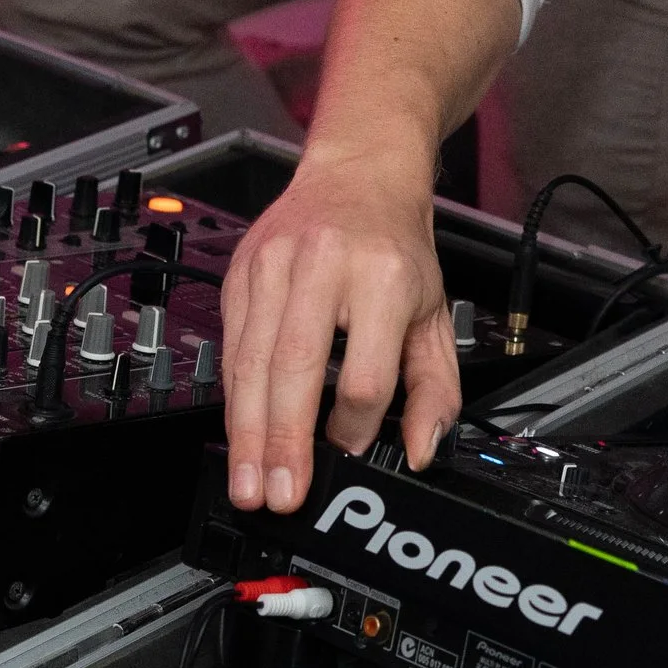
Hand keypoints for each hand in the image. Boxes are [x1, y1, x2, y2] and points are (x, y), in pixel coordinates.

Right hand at [218, 148, 460, 513]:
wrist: (361, 173)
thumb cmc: (396, 246)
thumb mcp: (435, 313)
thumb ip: (435, 388)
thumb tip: (421, 449)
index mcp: (383, 277)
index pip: (363, 374)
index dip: (354, 426)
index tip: (347, 453)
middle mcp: (325, 266)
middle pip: (296, 368)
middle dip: (283, 442)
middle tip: (278, 494)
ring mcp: (275, 264)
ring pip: (253, 361)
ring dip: (247, 431)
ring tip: (248, 482)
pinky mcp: (243, 269)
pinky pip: (231, 345)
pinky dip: (234, 395)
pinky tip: (238, 432)